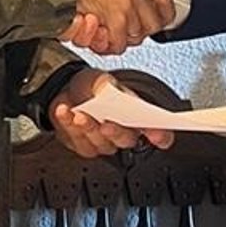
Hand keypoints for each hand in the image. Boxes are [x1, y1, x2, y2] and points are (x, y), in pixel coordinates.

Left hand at [47, 67, 174, 158]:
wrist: (68, 90)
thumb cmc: (92, 87)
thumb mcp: (102, 80)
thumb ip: (108, 86)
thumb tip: (107, 91)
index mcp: (137, 116)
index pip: (158, 133)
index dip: (160, 136)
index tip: (157, 135)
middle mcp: (123, 133)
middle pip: (126, 140)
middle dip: (116, 132)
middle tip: (107, 124)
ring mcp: (103, 142)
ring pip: (99, 143)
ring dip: (88, 128)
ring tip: (79, 113)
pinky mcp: (83, 146)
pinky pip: (77, 141)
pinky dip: (68, 124)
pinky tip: (64, 111)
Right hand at [61, 0, 173, 56]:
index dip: (164, 11)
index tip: (159, 16)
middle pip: (153, 20)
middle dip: (142, 29)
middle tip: (129, 28)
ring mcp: (125, 5)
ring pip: (137, 34)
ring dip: (124, 37)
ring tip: (111, 32)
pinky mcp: (115, 21)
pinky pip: (120, 43)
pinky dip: (110, 45)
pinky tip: (101, 37)